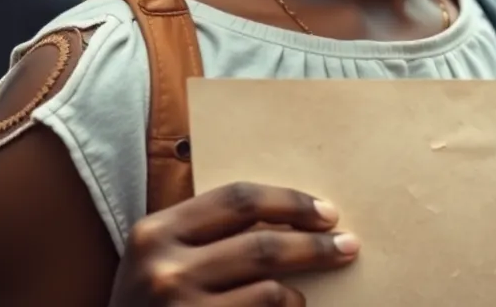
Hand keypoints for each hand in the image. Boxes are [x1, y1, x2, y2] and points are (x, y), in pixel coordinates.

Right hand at [108, 182, 358, 306]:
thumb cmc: (147, 305)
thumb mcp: (159, 258)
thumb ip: (203, 232)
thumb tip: (286, 214)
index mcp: (155, 232)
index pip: (238, 199)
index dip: (289, 201)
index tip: (325, 212)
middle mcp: (164, 270)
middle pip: (261, 242)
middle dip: (313, 243)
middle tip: (347, 243)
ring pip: (268, 289)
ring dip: (302, 285)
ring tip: (315, 283)